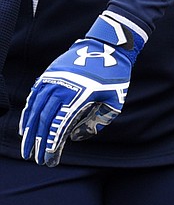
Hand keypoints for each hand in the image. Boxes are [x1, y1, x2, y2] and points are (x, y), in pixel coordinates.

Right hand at [19, 11, 145, 166]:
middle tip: (35, 159)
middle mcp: (62, 88)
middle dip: (38, 142)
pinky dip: (28, 113)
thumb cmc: (115, 75)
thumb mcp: (116, 100)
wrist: (108, 45)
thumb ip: (100, 120)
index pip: (60, 125)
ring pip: (35, 109)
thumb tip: (77, 136)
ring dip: (29, 130)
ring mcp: (53, 80)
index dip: (52, 144)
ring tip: (27, 147)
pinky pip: (33, 97)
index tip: (48, 159)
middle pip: (45, 120)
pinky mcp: (48, 74)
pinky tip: (26, 126)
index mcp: (80, 95)